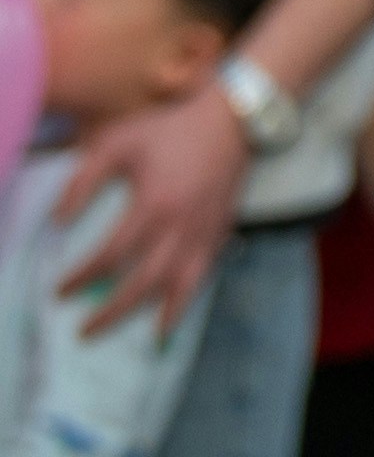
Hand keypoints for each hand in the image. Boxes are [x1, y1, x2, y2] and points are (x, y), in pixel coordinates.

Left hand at [56, 86, 249, 332]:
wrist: (233, 118)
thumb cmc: (169, 128)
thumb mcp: (116, 144)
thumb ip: (82, 182)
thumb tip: (58, 222)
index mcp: (153, 206)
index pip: (110, 257)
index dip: (81, 278)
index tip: (59, 291)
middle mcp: (181, 227)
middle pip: (143, 283)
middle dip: (111, 312)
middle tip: (84, 332)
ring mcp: (206, 231)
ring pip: (180, 285)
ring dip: (156, 315)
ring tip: (140, 339)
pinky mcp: (222, 230)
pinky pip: (204, 273)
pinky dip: (189, 297)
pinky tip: (174, 314)